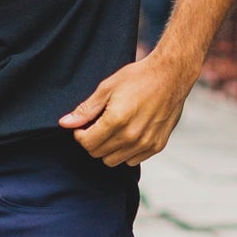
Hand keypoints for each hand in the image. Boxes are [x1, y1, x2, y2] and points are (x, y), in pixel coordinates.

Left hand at [59, 51, 193, 165]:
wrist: (171, 76)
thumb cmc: (139, 78)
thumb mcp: (107, 88)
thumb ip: (86, 109)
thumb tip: (65, 123)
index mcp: (116, 120)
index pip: (86, 143)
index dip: (80, 134)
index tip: (84, 125)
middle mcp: (131, 136)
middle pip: (97, 153)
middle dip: (93, 141)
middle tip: (99, 125)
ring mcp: (145, 143)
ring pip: (113, 161)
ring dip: (108, 149)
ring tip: (114, 130)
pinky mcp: (156, 146)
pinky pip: (132, 160)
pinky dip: (126, 152)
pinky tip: (129, 134)